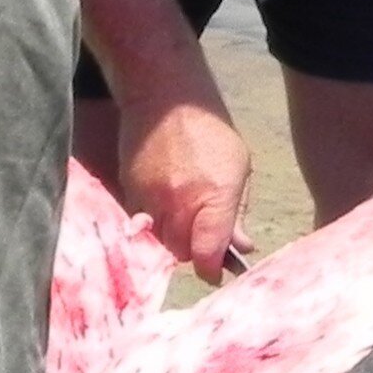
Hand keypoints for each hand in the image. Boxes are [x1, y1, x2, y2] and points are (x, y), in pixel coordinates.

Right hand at [116, 87, 253, 283]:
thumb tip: (241, 246)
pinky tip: (165, 205)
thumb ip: (237, 211)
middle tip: (204, 239)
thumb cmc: (209, 132)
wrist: (164, 100)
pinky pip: (142, 224)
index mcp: (214, 197)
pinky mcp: (130, 192)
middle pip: (182, 253)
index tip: (217, 272)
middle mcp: (180, 203)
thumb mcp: (238, 168)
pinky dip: (154, 223)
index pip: (208, 253)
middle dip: (194, 252)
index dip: (212, 270)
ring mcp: (151, 199)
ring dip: (173, 239)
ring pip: (160, 241)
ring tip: (185, 219)